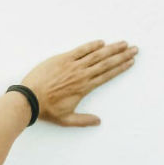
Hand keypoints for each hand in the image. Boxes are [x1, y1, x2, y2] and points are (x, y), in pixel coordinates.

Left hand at [20, 40, 137, 126]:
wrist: (29, 99)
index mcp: (84, 87)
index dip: (120, 68)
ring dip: (111, 48)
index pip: (107, 75)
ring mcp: (72, 66)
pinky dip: (91, 45)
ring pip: (96, 54)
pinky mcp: (62, 59)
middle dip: (122, 56)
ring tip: (123, 44)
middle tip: (134, 50)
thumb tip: (98, 122)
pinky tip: (101, 42)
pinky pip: (80, 50)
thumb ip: (83, 121)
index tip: (130, 62)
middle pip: (106, 63)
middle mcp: (82, 75)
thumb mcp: (65, 120)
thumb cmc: (46, 110)